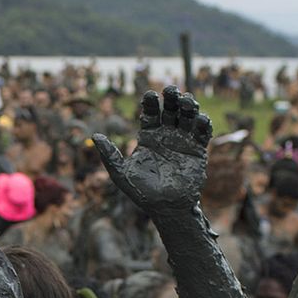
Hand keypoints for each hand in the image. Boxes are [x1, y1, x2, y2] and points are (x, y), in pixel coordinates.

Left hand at [94, 86, 211, 214]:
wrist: (166, 208)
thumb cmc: (141, 193)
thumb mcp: (121, 174)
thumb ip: (109, 155)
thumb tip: (95, 136)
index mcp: (149, 137)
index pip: (150, 114)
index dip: (151, 103)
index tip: (149, 95)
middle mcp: (167, 135)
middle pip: (171, 110)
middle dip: (172, 98)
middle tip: (171, 90)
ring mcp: (183, 141)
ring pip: (187, 117)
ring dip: (189, 106)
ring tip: (187, 101)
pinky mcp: (197, 150)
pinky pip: (202, 133)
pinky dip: (203, 124)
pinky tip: (200, 119)